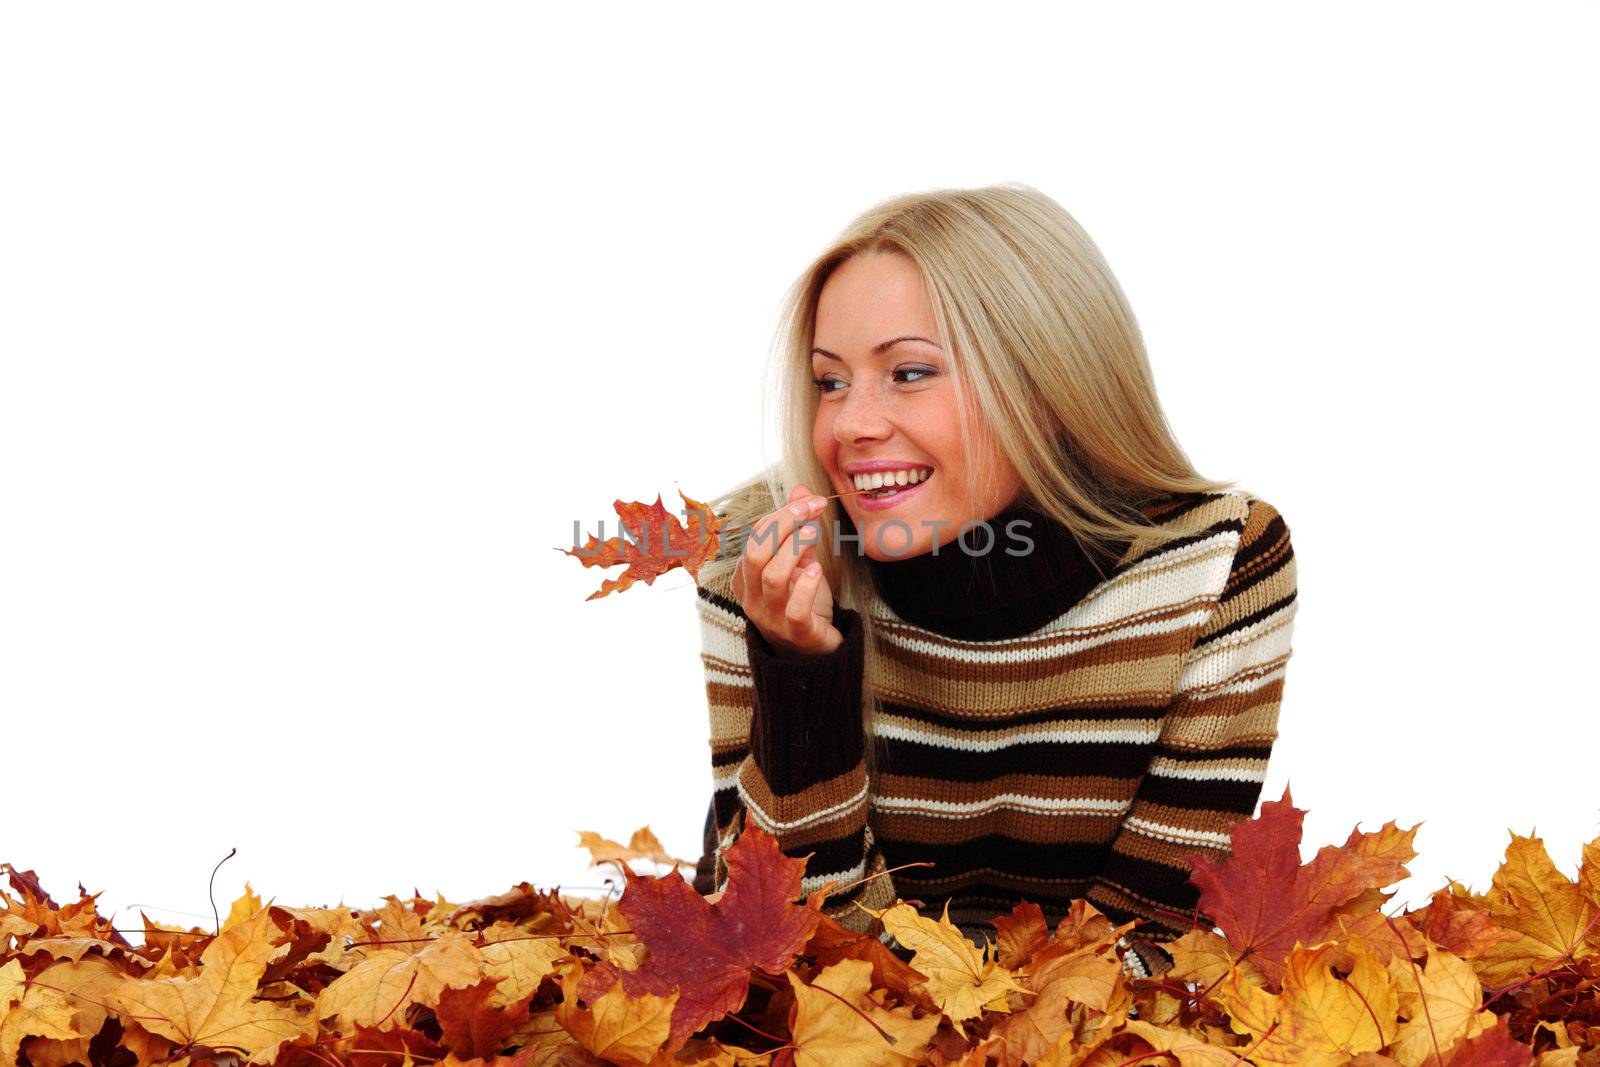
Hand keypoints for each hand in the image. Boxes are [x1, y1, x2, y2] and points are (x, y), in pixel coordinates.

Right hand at [731, 483, 841, 655]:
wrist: (814, 653)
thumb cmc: (803, 604)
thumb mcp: (799, 563)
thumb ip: (797, 530)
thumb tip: (802, 490)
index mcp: (746, 578)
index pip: (755, 538)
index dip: (781, 513)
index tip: (810, 500)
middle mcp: (752, 597)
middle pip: (755, 553)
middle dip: (783, 524)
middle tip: (811, 509)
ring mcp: (771, 617)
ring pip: (772, 577)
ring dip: (794, 549)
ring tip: (815, 533)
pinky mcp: (795, 632)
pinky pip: (793, 608)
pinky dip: (805, 585)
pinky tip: (817, 569)